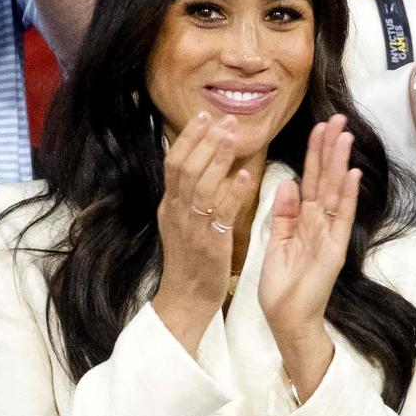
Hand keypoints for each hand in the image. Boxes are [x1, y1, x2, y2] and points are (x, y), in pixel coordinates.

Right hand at [152, 113, 255, 348]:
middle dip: (204, 140)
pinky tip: (244, 175)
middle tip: (223, 118)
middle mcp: (177, 212)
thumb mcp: (181, 224)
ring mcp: (191, 227)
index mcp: (171, 206)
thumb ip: (186, 196)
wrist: (186, 300)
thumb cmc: (191, 262)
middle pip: (185, 167)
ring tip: (232, 135)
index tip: (204, 115)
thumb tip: (191, 165)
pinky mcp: (209, 244)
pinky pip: (221, 213)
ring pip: (200, 185)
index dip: (188, 138)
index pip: (174, 163)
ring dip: (217, 157)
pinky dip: (232, 192)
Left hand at [258, 115, 360, 343]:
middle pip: (326, 179)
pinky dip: (346, 196)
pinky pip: (340, 218)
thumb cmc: (281, 286)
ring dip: (340, 164)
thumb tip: (288, 182)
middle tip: (338, 119)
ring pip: (335, 192)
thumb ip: (283, 213)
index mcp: (304, 220)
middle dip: (331, 148)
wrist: (286, 318)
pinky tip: (351, 174)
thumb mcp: (276, 243)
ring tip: (345, 136)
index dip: (314, 153)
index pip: (311, 180)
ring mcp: (330, 234)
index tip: (319, 127)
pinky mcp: (334, 249)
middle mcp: (320, 223)